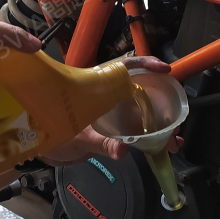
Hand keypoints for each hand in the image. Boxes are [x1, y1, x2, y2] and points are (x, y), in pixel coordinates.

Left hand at [39, 56, 184, 166]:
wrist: (43, 153)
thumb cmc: (51, 135)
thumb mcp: (77, 139)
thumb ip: (101, 144)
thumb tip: (123, 150)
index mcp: (97, 87)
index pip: (124, 67)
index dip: (145, 65)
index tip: (165, 70)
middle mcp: (108, 97)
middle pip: (141, 91)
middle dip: (162, 103)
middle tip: (176, 119)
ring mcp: (112, 114)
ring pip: (143, 112)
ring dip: (161, 124)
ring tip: (175, 140)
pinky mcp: (114, 131)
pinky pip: (138, 131)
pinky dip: (153, 139)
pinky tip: (166, 147)